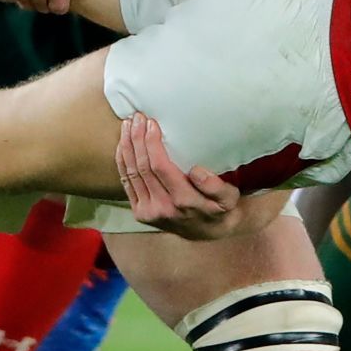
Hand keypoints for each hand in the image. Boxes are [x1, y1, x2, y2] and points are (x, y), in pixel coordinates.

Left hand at [116, 113, 242, 239]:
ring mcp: (148, 212)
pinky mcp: (139, 213)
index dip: (152, 143)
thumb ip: (215, 186)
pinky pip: (126, 183)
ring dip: (126, 147)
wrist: (209, 233)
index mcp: (183, 201)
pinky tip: (123, 144)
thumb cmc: (220, 209)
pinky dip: (122, 161)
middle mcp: (161, 208)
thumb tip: (196, 171)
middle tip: (136, 117)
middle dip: (137, 139)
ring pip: (130, 174)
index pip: (160, 167)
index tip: (151, 123)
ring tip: (126, 125)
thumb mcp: (228, 198)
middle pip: (142, 167)